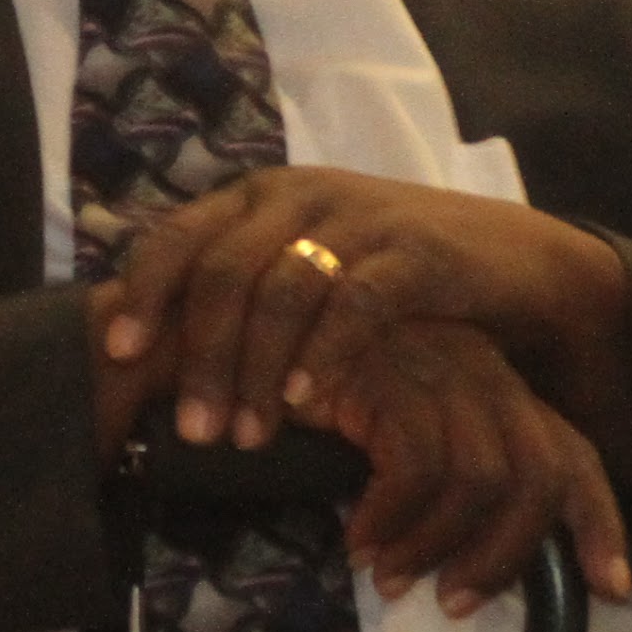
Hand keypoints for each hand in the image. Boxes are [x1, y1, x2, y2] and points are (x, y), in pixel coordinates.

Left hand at [99, 168, 626, 455]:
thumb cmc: (389, 276)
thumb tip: (151, 351)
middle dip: (201, 355)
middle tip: (192, 428)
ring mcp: (358, 218)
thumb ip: (241, 288)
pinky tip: (304, 402)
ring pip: (281, 289)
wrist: (512, 262)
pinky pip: (354, 302)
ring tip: (243, 436)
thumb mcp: (305, 266)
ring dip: (253, 368)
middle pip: (224, 271)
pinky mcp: (413, 252)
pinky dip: (322, 353)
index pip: (180, 234)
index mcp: (261, 196)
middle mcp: (300, 195)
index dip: (144, 292)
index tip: (119, 354)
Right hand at [316, 318, 631, 613]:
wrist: (249, 329)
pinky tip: (357, 541)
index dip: (600, 524)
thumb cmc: (322, 390)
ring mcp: (439, 368)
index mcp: (497, 386)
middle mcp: (481, 372)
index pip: (571, 455)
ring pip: (481, 480)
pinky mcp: (389, 374)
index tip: (612, 591)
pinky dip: (389, 520)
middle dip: (505, 556)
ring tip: (388, 577)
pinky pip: (415, 468)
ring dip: (433, 546)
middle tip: (453, 602)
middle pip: (539, 477)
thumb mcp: (399, 432)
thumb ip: (446, 477)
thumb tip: (470, 564)